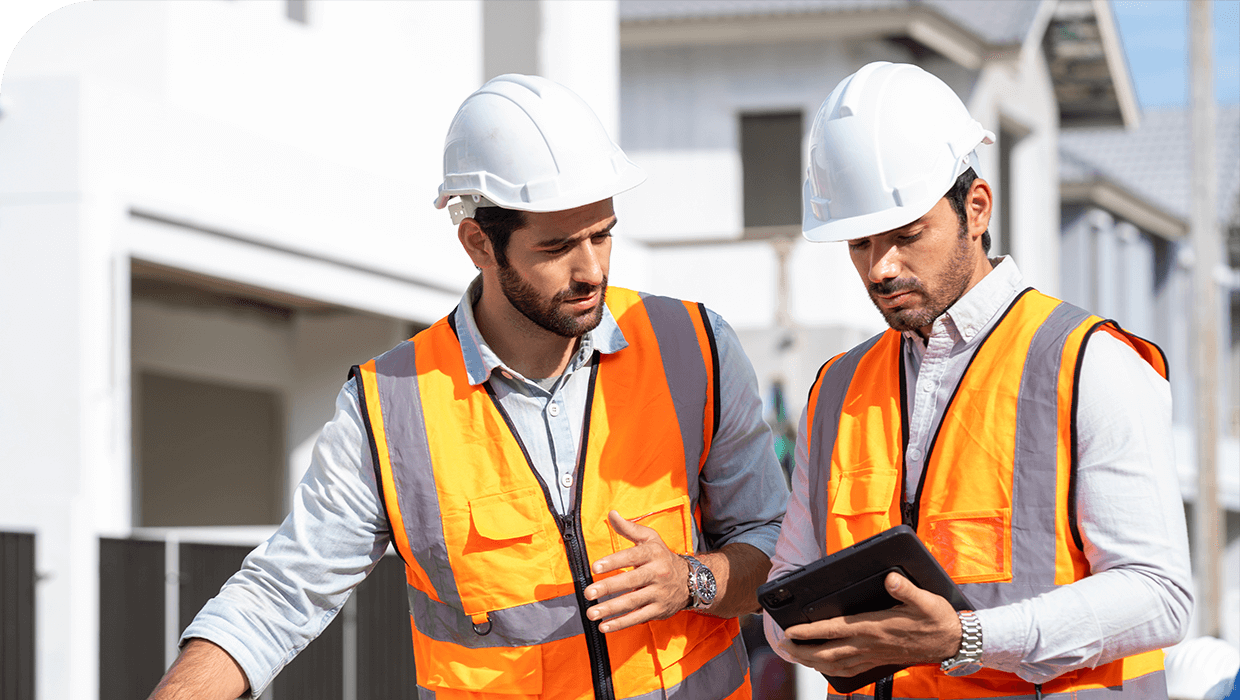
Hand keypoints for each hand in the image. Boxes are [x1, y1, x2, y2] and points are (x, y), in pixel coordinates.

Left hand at [583, 510, 689, 632]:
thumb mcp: (650, 538)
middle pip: (631, 581)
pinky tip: (605, 626)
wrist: (691, 580)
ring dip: (611, 609)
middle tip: (588, 592)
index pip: (632, 557)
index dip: (613, 561)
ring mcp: (658, 594)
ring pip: (633, 602)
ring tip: (592, 612)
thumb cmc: (663, 557)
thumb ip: (629, 528)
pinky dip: (621, 623)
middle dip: (608, 588)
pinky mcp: (658, 610)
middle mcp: (657, 574)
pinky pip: (638, 617)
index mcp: (653, 554)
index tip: (595, 567)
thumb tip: (612, 514)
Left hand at [775, 572, 961, 676]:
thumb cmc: (937, 619)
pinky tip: (822, 667)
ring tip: (793, 656)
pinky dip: (830, 670)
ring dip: (811, 662)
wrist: (952, 642)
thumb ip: (906, 589)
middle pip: (827, 652)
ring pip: (835, 664)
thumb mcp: (925, 599)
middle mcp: (869, 644)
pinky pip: (848, 670)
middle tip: (781, 646)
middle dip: (801, 650)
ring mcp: (873, 655)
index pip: (834, 629)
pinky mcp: (878, 661)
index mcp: (874, 627)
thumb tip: (891, 578)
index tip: (790, 630)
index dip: (810, 631)